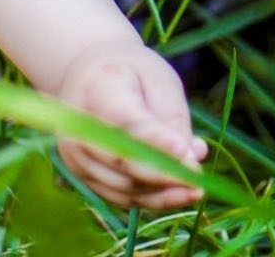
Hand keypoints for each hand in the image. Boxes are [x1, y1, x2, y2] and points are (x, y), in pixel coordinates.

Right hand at [54, 40, 209, 209]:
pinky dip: (151, 199)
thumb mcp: (159, 80)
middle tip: (197, 180)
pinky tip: (179, 195)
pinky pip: (120, 196)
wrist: (88, 77)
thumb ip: (174, 118)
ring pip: (122, 186)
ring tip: (194, 189)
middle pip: (121, 160)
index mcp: (99, 90)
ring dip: (161, 193)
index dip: (156, 140)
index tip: (186, 151)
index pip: (126, 121)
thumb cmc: (131, 74)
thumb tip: (192, 158)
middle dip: (163, 174)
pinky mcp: (83, 176)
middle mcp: (79, 128)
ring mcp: (76, 156)